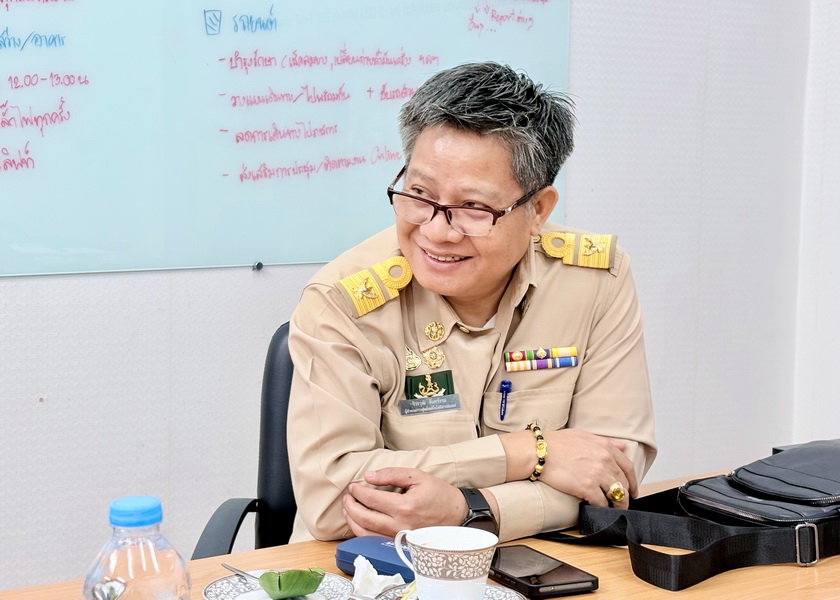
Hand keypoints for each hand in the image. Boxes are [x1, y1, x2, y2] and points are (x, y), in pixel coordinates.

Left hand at [342, 467, 465, 537]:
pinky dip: (362, 532)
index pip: (371, 499)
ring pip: (366, 533)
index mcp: (404, 507)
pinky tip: (359, 522)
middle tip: (347, 496)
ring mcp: (400, 537)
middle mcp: (400, 525)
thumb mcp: (418, 476)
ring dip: (352, 521)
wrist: (458, 515)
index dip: (358, 491)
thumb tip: (369, 476)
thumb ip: (391, 474)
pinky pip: (375, 540)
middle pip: (365, 518)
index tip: (354, 485)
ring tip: (348, 509)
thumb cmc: (439, 494)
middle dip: (351, 506)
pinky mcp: (401, 543)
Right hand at [537, 429, 637, 508]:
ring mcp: (597, 474)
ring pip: (617, 495)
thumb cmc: (555, 443)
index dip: (633, 481)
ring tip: (614, 509)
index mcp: (605, 447)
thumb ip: (605, 442)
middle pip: (624, 482)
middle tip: (622, 502)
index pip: (628, 467)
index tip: (632, 490)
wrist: (538, 451)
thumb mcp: (583, 435)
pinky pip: (601, 502)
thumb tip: (623, 447)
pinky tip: (599, 509)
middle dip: (625, 494)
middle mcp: (605, 460)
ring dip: (618, 504)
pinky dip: (602, 508)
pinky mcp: (587, 487)